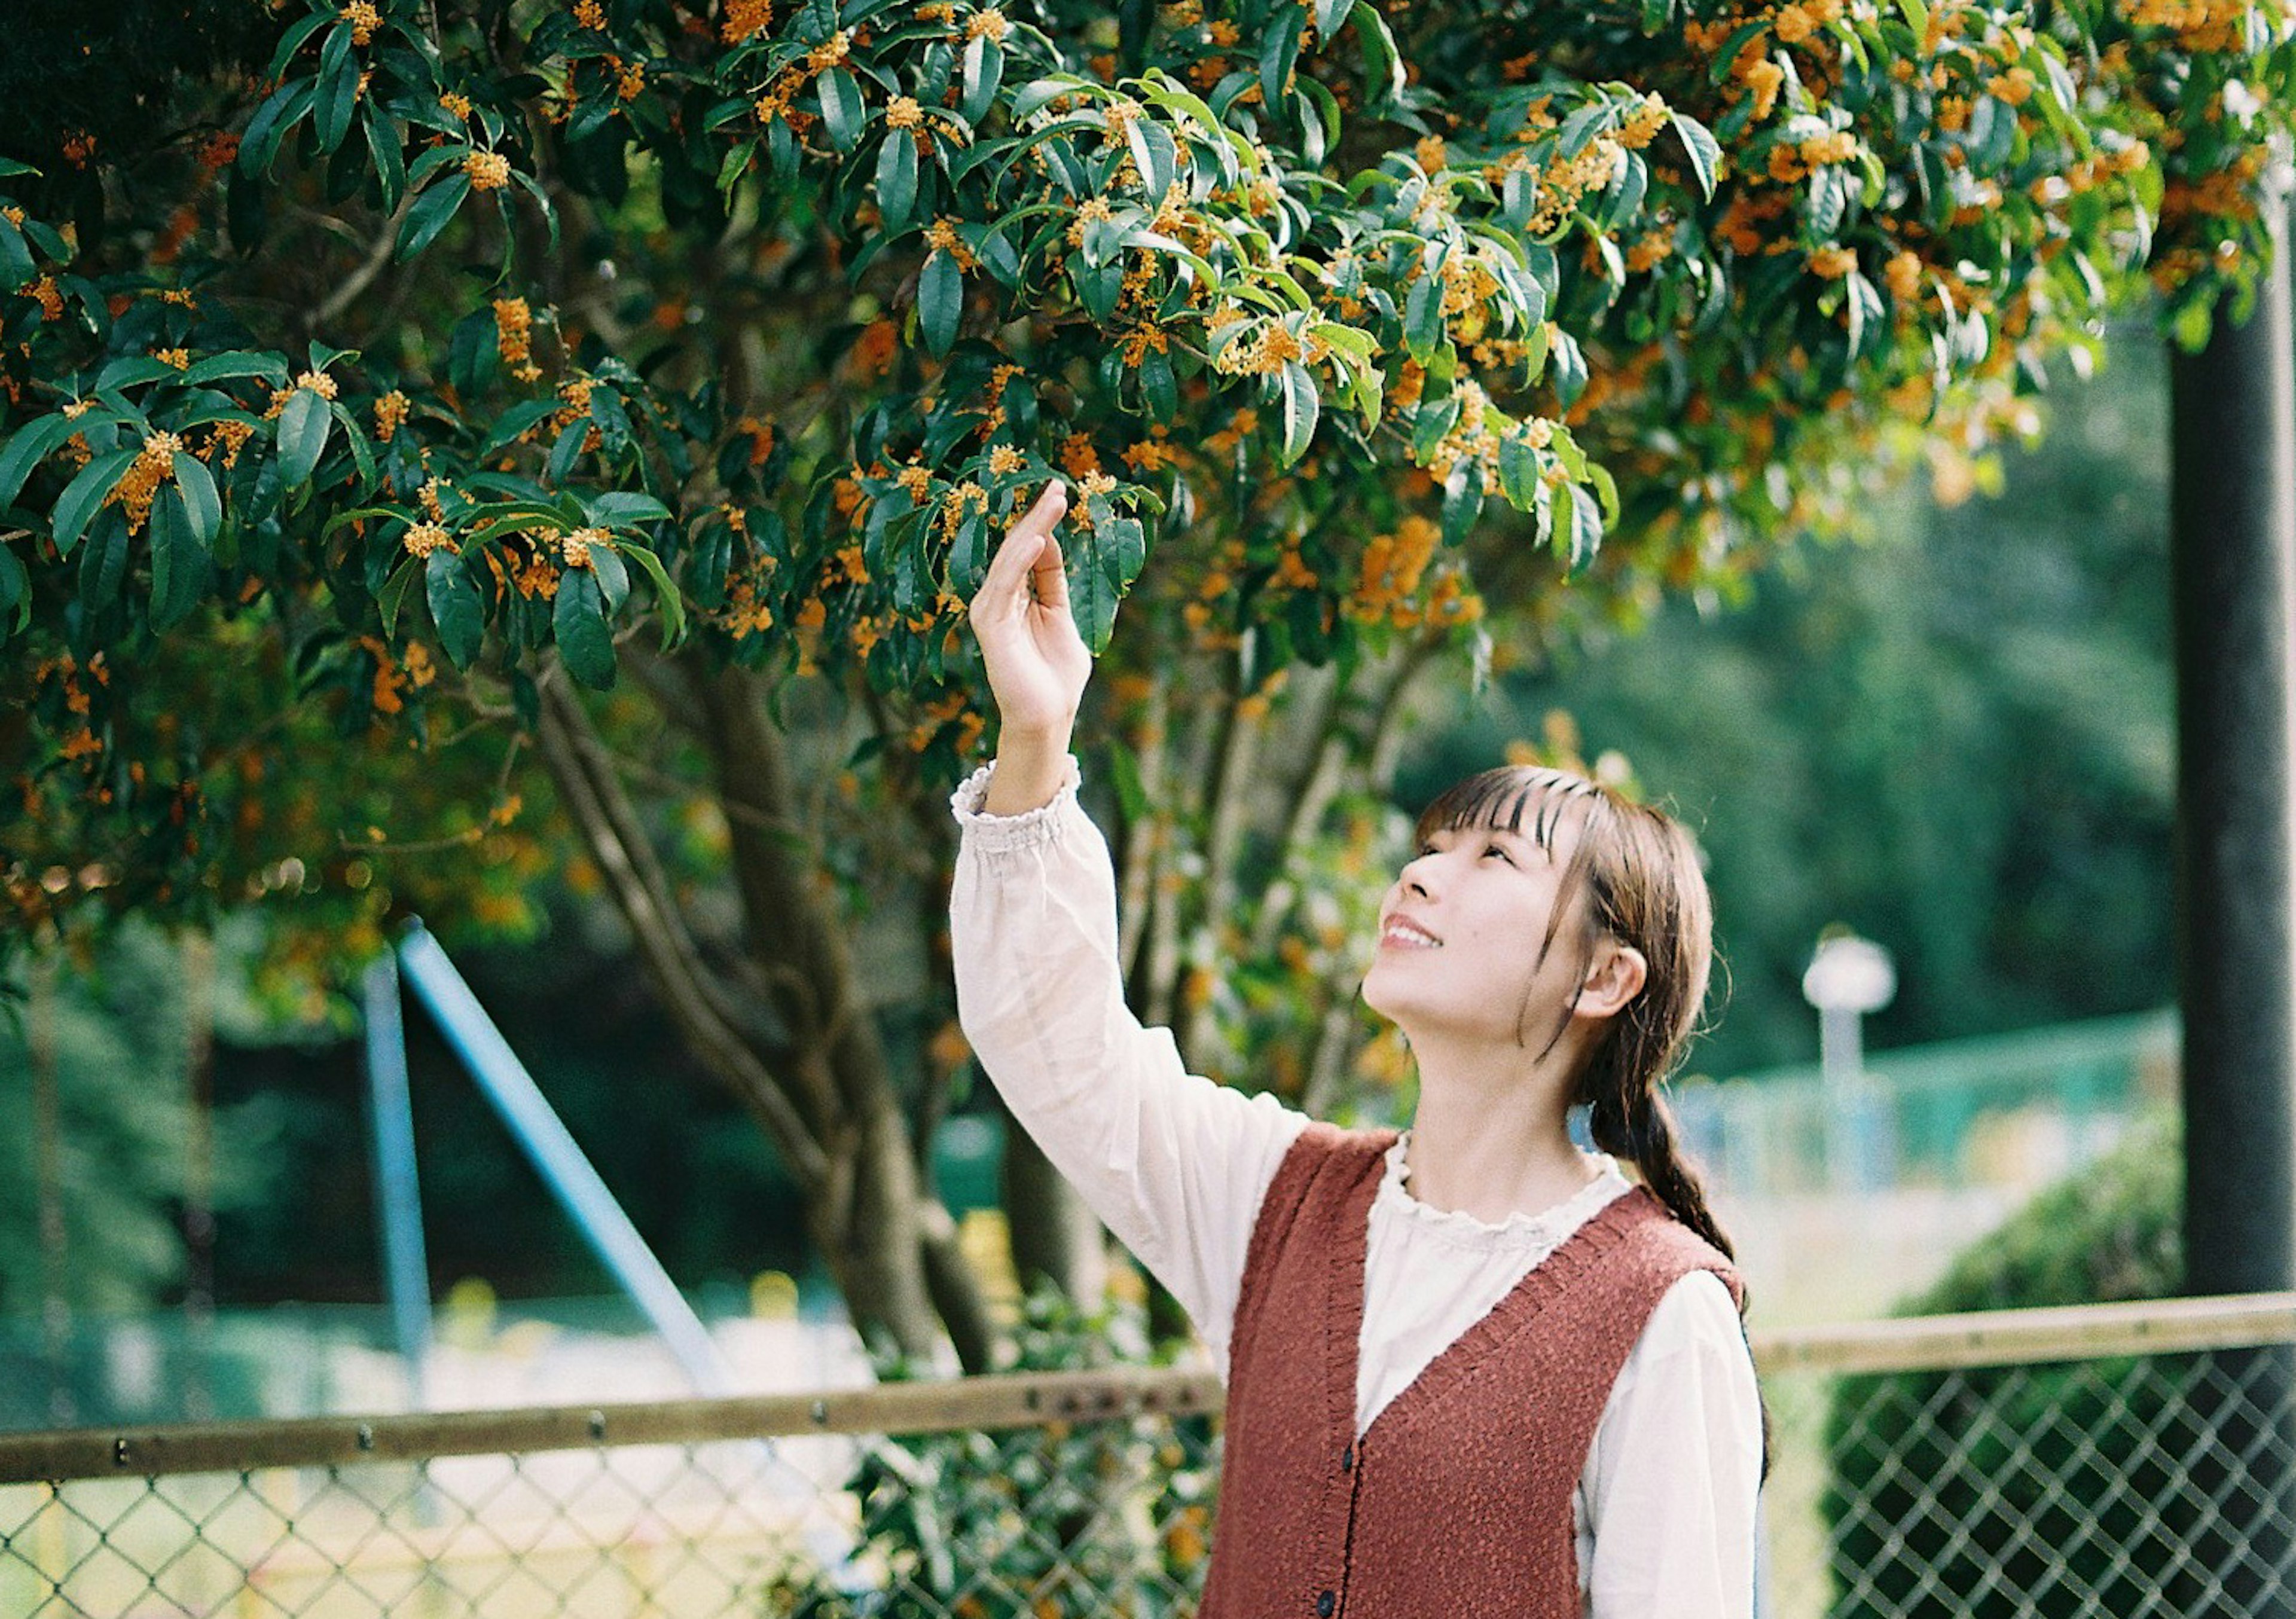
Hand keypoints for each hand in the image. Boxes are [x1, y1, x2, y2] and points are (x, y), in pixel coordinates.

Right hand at [968, 480, 1091, 740]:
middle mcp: (998, 599)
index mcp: (1015, 597)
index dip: (1043, 522)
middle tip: (1058, 485)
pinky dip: (1020, 562)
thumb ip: (1053, 583)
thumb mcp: (1061, 617)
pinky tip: (1039, 540)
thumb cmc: (1056, 675)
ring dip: (1032, 529)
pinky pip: (1004, 585)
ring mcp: (990, 611)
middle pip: (1018, 549)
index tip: (1060, 492)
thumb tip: (1051, 542)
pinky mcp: (989, 626)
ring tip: (1053, 501)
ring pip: (1010, 560)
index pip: (1028, 550)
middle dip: (1037, 516)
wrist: (1048, 716)